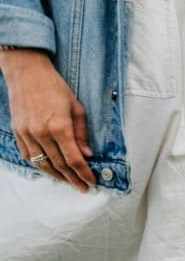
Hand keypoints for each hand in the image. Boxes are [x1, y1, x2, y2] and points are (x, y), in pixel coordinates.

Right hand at [0, 49, 93, 191]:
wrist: (27, 72)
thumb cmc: (55, 87)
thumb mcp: (76, 108)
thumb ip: (81, 134)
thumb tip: (87, 155)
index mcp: (59, 128)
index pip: (74, 160)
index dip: (84, 174)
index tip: (91, 182)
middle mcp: (41, 134)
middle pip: (59, 165)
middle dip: (73, 179)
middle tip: (82, 188)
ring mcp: (27, 134)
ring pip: (42, 163)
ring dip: (57, 176)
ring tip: (68, 182)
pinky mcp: (17, 131)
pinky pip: (28, 155)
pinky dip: (39, 165)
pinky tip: (49, 169)